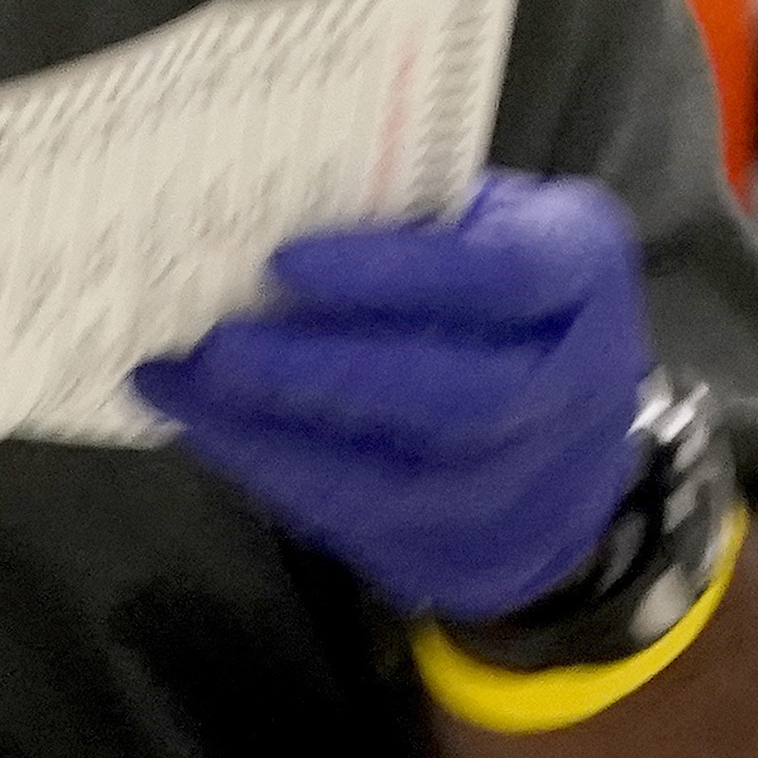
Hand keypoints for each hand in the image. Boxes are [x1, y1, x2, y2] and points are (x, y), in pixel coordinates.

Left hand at [129, 173, 652, 623]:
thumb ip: (409, 214)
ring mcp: (522, 482)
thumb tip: (262, 206)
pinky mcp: (460, 551)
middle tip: (216, 343)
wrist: (569, 445)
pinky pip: (352, 518)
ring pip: (393, 480)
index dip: (395, 274)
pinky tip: (200, 423)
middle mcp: (572, 385)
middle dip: (323, 373)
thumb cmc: (501, 294)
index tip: (285, 259)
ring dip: (267, 433)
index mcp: (581, 272)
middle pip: (455, 399)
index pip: (500, 276)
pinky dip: (266, 468)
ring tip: (177, 383)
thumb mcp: (487, 224)